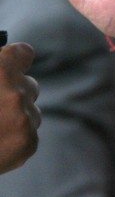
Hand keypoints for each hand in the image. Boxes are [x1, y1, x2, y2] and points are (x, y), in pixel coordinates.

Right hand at [0, 43, 39, 173]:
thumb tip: (0, 62)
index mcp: (0, 72)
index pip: (23, 53)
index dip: (14, 59)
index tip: (8, 66)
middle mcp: (16, 93)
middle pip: (29, 85)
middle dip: (13, 93)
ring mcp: (24, 119)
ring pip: (29, 112)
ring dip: (15, 118)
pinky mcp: (27, 142)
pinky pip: (28, 135)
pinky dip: (13, 140)